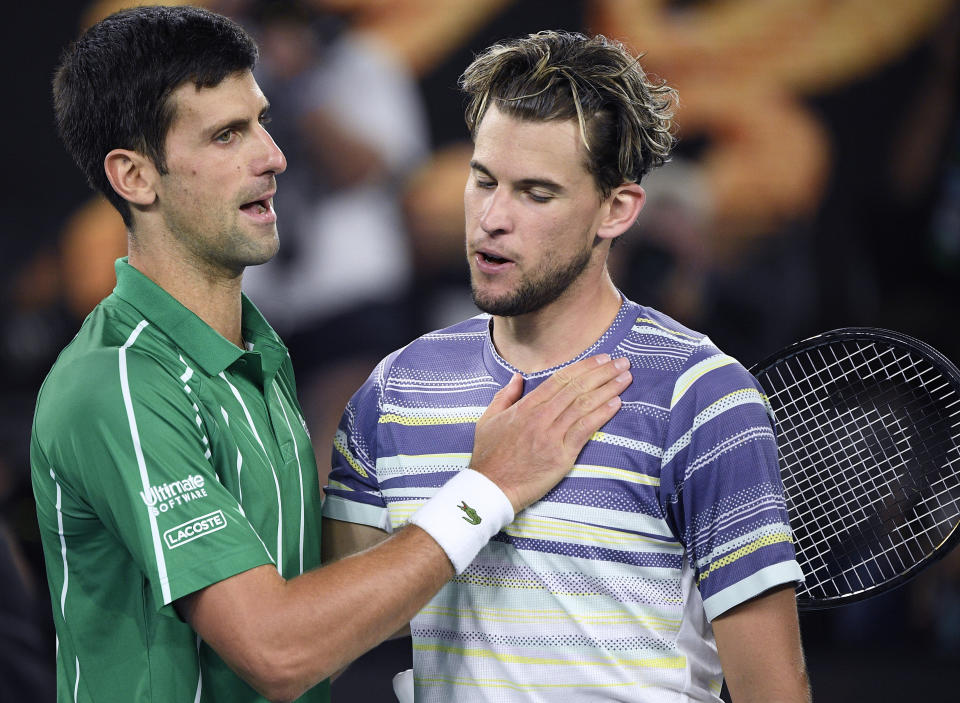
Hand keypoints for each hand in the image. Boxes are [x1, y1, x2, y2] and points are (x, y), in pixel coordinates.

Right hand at [470, 354, 631, 511]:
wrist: (492, 488)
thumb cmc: (489, 456)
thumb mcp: (489, 419)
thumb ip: (505, 396)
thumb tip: (517, 377)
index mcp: (526, 407)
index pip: (560, 379)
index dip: (584, 367)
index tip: (601, 358)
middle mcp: (541, 417)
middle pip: (577, 388)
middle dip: (602, 373)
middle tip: (622, 362)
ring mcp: (552, 436)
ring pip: (584, 405)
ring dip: (608, 389)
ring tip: (625, 378)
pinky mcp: (562, 456)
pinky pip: (585, 430)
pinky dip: (602, 415)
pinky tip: (616, 403)